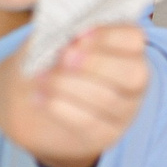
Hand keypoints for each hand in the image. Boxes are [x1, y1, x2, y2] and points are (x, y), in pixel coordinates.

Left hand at [0, 24, 151, 166]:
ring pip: (107, 99)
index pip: (134, 39)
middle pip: (134, 74)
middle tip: (64, 57)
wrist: (32, 95)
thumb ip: (62, 31)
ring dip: (70, 85)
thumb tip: (65, 32)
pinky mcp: (104, 134)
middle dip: (97, 63)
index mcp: (127, 49)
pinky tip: (39, 97)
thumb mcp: (56, 37)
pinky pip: (88, 122)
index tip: (78, 34)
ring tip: (41, 77)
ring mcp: (123, 111)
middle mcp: (134, 82)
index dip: (108, 35)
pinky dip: (60, 107)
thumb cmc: (51, 58)